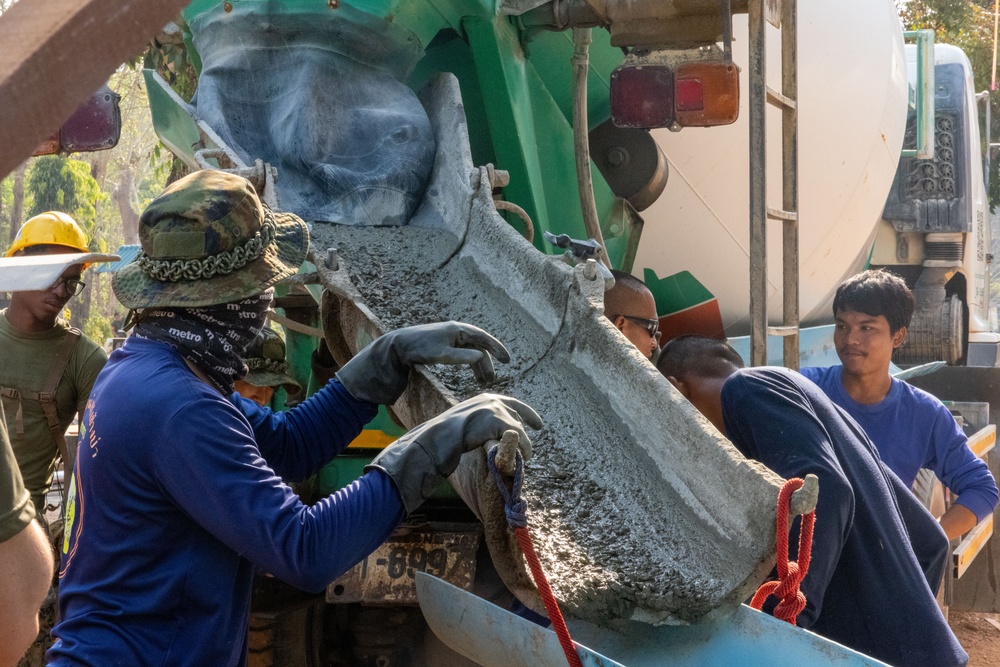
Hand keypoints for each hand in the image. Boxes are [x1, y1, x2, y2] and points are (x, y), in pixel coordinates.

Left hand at [336, 321, 509, 404]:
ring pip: (472, 350)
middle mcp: (457, 331)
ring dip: (479, 365)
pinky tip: (473, 372)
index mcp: (458, 330)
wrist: (399, 345)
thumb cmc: (419, 348)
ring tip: (483, 381)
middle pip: (479, 346)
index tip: (507, 360)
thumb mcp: (442, 355)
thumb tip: (481, 357)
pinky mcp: (446, 344)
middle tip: (491, 380)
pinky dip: (470, 362)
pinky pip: (464, 352)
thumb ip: (462, 356)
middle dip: (487, 363)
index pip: (483, 338)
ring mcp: (452, 337)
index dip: (497, 349)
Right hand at [366, 393, 541, 512]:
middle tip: (532, 444)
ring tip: (526, 456)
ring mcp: (496, 409)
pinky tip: (524, 457)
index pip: (512, 403)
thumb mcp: (466, 423)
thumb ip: (481, 424)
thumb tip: (491, 434)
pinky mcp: (499, 420)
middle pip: (517, 415)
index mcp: (484, 398)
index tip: (539, 425)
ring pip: (519, 428)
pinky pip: (519, 436)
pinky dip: (524, 447)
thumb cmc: (447, 435)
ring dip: (524, 443)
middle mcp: (492, 400)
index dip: (527, 414)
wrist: (439, 437)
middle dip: (526, 430)